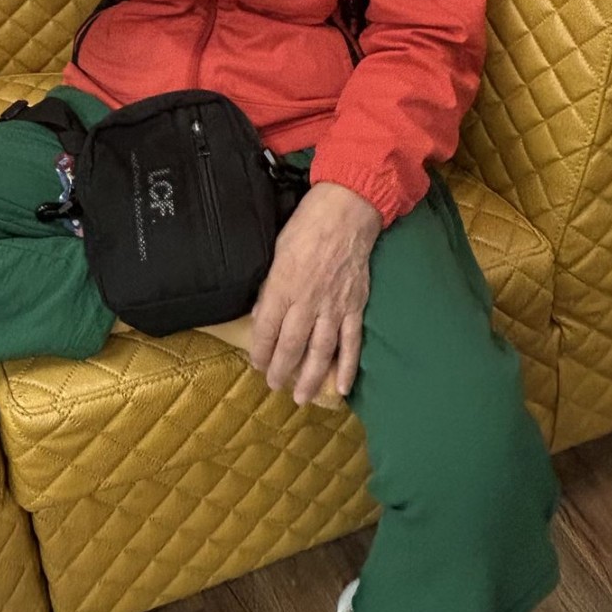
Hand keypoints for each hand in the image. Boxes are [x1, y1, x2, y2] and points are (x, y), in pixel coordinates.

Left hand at [250, 182, 381, 407]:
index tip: (256, 363)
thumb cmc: (306, 225)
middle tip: (273, 385)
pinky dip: (348, 367)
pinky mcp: (355, 306)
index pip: (267, 328)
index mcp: (283, 285)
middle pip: (292, 345)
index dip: (260, 350)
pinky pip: (351, 343)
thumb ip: (270, 286)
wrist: (346, 212)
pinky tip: (342, 387)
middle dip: (281, 369)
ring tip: (301, 398)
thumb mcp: (276, 251)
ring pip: (320, 351)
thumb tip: (262, 315)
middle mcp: (308, 301)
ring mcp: (334, 306)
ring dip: (310, 377)